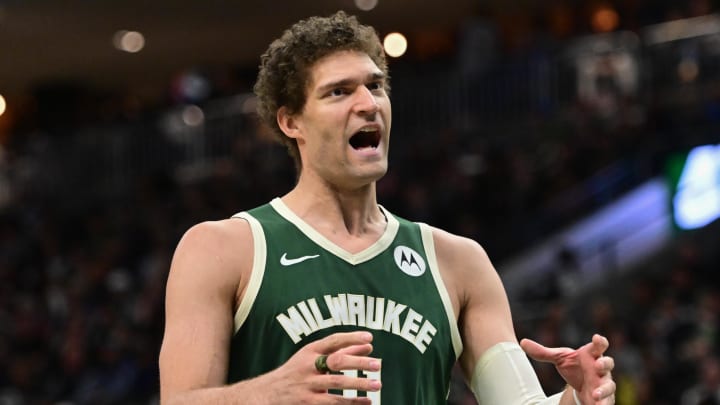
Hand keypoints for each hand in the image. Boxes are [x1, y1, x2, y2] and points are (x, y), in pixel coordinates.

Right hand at [256, 331, 381, 404]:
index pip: (332, 340)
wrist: (267, 394)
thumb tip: (368, 345)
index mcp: (309, 351)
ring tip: (377, 384)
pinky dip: (351, 402)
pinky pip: (333, 403)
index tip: (370, 337)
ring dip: (359, 385)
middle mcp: (308, 366)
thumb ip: (340, 351)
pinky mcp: (308, 403)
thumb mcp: (312, 357)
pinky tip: (366, 402)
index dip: (351, 338)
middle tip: (377, 364)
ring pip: (337, 384)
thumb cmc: (296, 372)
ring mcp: (308, 386)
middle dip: (358, 362)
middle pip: (336, 362)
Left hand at [520, 334, 614, 404]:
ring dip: (604, 389)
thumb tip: (523, 343)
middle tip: (598, 365)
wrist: (581, 385)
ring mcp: (604, 383)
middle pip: (608, 363)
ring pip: (609, 385)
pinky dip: (604, 404)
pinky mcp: (605, 398)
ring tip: (595, 394)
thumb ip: (542, 352)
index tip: (596, 338)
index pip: (599, 345)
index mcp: (591, 354)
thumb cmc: (573, 367)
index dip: (599, 341)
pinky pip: (608, 401)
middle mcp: (601, 368)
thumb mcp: (559, 359)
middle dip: (604, 364)